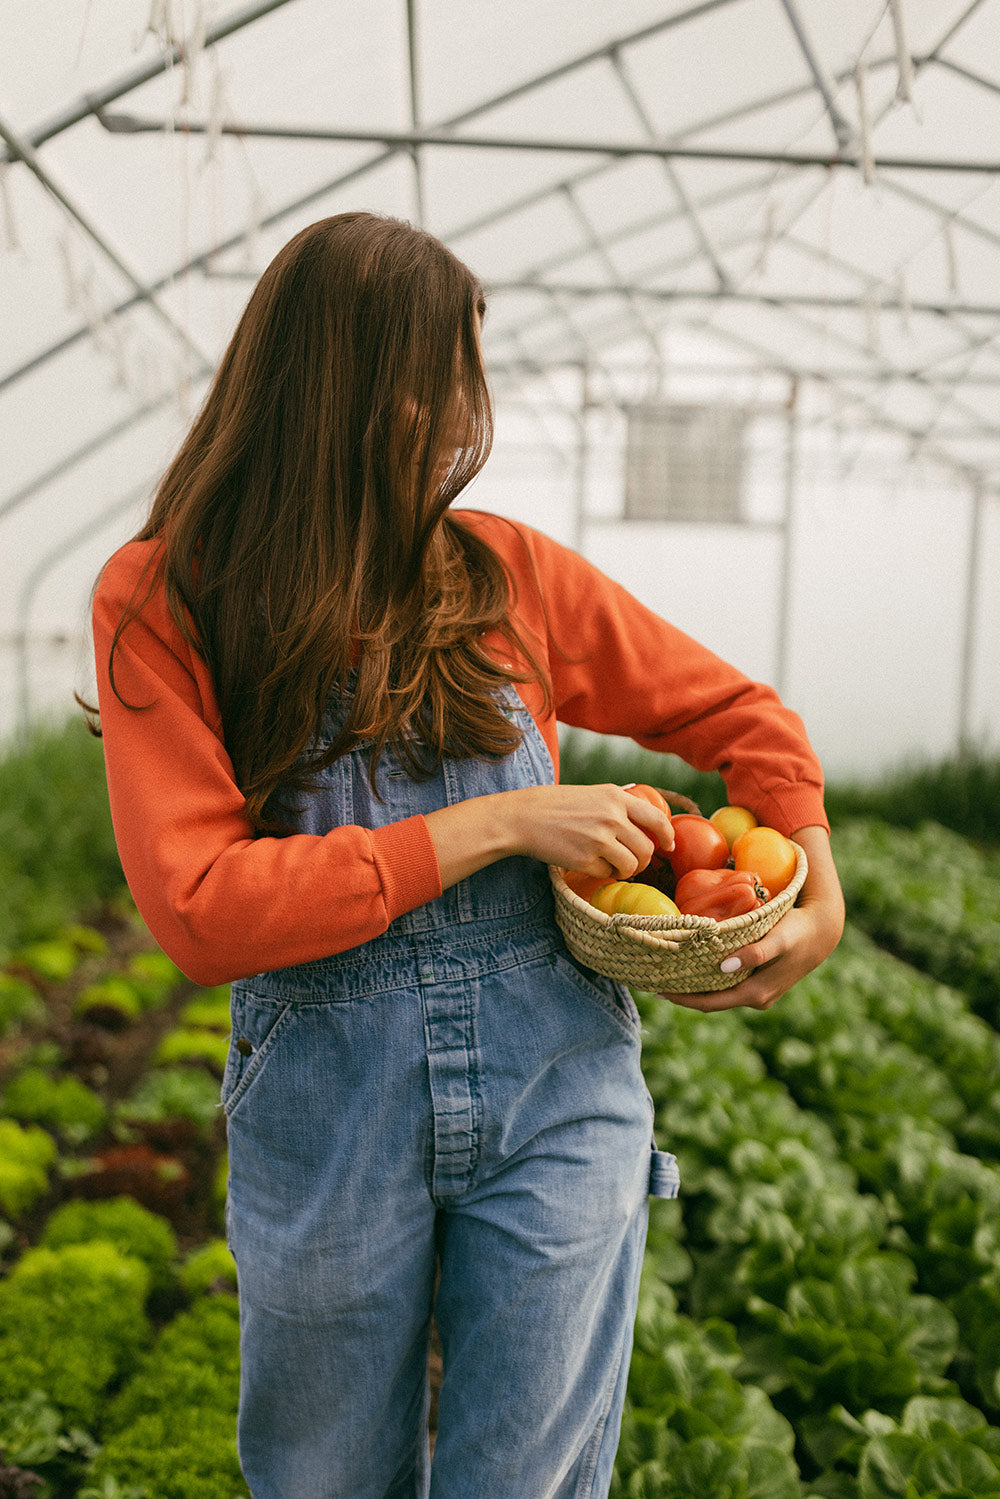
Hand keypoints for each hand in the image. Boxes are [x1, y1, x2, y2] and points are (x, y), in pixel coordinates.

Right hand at [424, 781, 673, 891]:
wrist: (523, 817)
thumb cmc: (556, 805)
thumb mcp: (591, 793)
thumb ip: (617, 803)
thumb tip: (645, 818)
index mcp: (615, 797)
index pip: (656, 818)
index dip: (667, 835)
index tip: (668, 846)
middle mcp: (612, 817)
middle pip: (647, 848)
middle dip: (644, 861)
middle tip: (633, 864)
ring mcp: (599, 839)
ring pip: (632, 865)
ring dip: (627, 871)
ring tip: (614, 868)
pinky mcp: (585, 860)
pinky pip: (608, 875)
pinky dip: (605, 875)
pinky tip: (593, 867)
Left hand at [656, 825, 844, 1012]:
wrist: (822, 930)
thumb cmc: (798, 931)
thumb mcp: (779, 939)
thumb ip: (754, 953)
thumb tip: (724, 967)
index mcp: (756, 994)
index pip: (710, 1003)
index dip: (682, 999)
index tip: (657, 990)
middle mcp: (755, 999)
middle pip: (710, 1002)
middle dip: (682, 995)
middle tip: (653, 981)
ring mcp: (757, 992)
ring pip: (717, 994)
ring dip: (693, 987)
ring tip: (667, 974)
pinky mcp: (758, 981)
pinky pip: (726, 985)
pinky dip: (707, 978)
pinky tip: (693, 966)